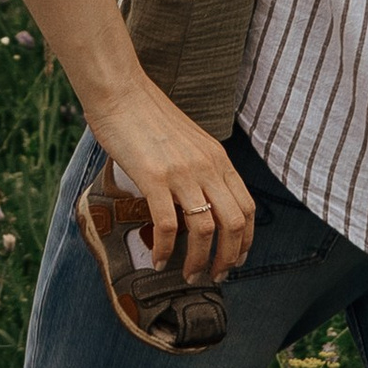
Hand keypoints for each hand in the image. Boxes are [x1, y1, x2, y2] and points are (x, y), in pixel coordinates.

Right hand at [80, 72, 254, 281]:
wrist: (120, 93)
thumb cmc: (147, 117)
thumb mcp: (188, 142)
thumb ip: (199, 168)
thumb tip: (196, 201)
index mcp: (218, 159)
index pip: (247, 208)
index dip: (246, 240)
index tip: (237, 259)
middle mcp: (207, 167)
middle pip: (234, 224)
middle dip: (229, 257)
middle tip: (216, 275)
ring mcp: (182, 173)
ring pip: (205, 229)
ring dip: (199, 260)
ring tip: (188, 274)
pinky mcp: (154, 178)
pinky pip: (167, 224)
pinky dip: (166, 248)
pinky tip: (159, 259)